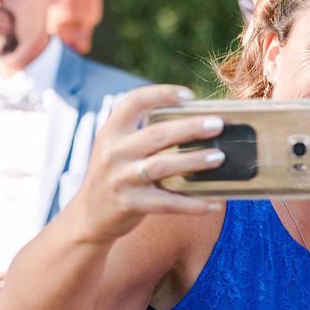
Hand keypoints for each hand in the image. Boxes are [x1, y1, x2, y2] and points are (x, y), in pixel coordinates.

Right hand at [71, 85, 227, 244]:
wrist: (90, 216)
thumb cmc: (118, 175)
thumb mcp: (120, 149)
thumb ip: (147, 136)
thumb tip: (201, 126)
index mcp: (112, 132)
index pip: (134, 101)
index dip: (161, 93)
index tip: (189, 95)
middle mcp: (113, 152)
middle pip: (156, 134)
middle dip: (190, 128)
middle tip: (217, 125)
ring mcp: (120, 179)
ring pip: (162, 166)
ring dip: (193, 160)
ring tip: (219, 157)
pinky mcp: (130, 204)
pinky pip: (168, 203)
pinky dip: (193, 204)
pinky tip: (216, 203)